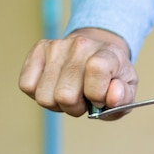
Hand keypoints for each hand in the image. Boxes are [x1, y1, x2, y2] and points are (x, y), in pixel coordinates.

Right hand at [18, 28, 137, 118]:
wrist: (97, 54)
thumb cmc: (111, 78)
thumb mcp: (127, 91)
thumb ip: (124, 98)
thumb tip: (111, 96)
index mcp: (109, 54)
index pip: (96, 69)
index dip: (97, 94)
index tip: (100, 99)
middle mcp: (81, 45)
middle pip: (64, 95)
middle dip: (75, 107)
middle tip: (83, 100)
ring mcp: (57, 46)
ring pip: (44, 96)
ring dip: (57, 104)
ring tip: (71, 93)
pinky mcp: (38, 50)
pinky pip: (26, 85)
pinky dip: (39, 94)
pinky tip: (55, 87)